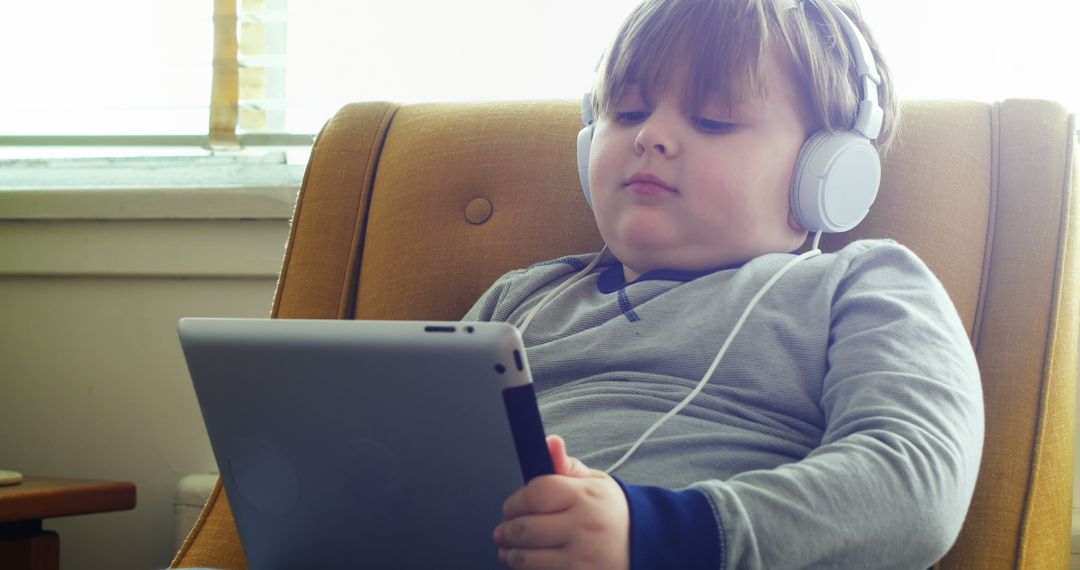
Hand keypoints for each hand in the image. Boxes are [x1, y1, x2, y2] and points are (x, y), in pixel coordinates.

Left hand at [493, 435, 629, 569]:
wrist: (646, 546)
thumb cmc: (614, 513)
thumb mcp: (596, 483)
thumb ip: (567, 466)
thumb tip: (550, 441)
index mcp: (587, 497)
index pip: (536, 494)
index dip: (514, 501)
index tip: (510, 507)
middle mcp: (585, 527)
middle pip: (526, 528)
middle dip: (506, 530)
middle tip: (502, 531)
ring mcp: (583, 558)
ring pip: (528, 559)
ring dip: (511, 554)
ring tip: (509, 550)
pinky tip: (527, 564)